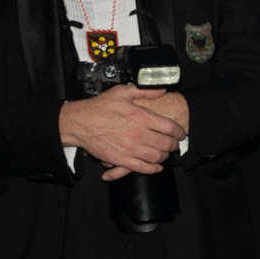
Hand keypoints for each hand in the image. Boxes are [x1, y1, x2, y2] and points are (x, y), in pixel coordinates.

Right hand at [59, 85, 185, 178]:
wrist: (78, 123)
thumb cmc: (98, 107)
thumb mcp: (122, 92)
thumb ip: (144, 91)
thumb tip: (162, 89)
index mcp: (140, 116)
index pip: (170, 127)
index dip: (179, 132)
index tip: (180, 133)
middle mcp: (138, 133)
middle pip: (166, 144)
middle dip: (174, 145)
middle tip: (174, 143)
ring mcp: (130, 148)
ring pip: (157, 157)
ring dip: (164, 156)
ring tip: (164, 152)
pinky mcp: (120, 160)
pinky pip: (142, 168)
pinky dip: (153, 169)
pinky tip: (156, 166)